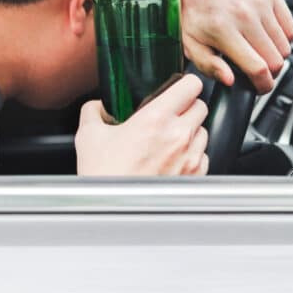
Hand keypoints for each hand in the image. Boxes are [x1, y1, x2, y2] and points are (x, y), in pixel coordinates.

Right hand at [76, 74, 208, 175]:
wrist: (112, 210)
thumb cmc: (104, 177)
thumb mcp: (89, 136)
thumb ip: (94, 112)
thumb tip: (98, 105)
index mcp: (156, 119)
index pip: (191, 85)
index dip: (186, 83)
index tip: (179, 86)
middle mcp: (179, 137)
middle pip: (201, 106)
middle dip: (188, 106)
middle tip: (171, 113)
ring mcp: (190, 158)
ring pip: (204, 131)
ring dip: (191, 131)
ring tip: (170, 139)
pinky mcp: (194, 177)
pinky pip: (204, 156)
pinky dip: (193, 154)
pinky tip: (175, 158)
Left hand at [173, 0, 292, 93]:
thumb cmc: (192, 9)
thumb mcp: (189, 42)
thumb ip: (209, 65)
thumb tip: (230, 80)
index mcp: (223, 30)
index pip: (257, 67)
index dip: (263, 85)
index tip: (260, 88)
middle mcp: (245, 15)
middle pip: (275, 60)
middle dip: (269, 73)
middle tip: (257, 70)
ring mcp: (261, 3)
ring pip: (285, 46)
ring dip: (275, 55)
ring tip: (258, 50)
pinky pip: (290, 28)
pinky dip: (282, 38)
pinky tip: (266, 36)